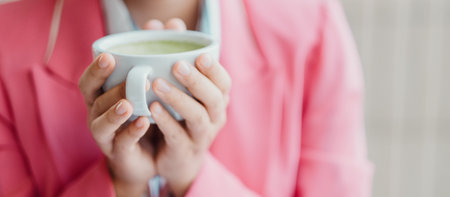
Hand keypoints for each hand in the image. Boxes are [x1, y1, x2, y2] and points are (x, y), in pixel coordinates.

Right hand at [78, 18, 187, 196]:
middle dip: (109, 87)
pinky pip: (122, 143)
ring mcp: (107, 136)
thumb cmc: (149, 113)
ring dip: (115, 111)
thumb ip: (161, 56)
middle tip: (130, 77)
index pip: (89, 81)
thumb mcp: (153, 86)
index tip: (109, 57)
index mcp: (103, 96)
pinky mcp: (120, 154)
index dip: (95, 70)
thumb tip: (174, 25)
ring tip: (129, 102)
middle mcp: (99, 114)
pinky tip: (144, 122)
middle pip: (95, 100)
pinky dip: (131, 132)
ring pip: (102, 123)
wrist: (152, 156)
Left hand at [149, 54, 231, 195]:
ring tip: (157, 84)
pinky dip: (166, 121)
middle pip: (214, 98)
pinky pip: (178, 135)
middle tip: (177, 65)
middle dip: (197, 80)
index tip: (200, 55)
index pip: (224, 82)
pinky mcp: (185, 150)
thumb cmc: (179, 116)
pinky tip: (152, 108)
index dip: (215, 69)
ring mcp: (202, 136)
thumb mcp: (181, 89)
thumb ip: (174, 56)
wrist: (177, 159)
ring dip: (178, 99)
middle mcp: (215, 117)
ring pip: (197, 116)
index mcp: (217, 100)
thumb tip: (166, 24)